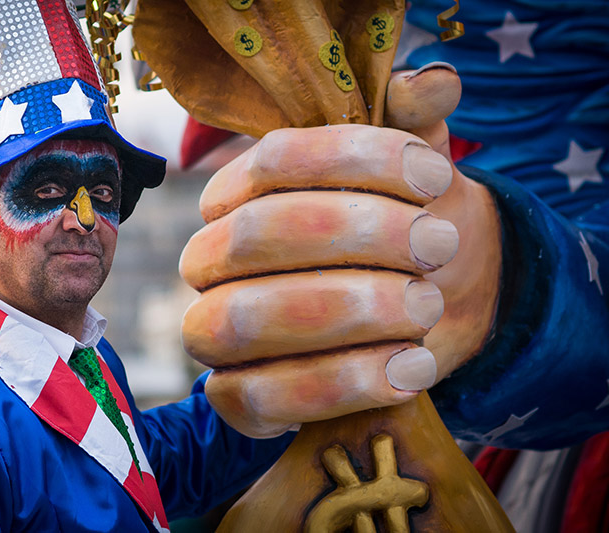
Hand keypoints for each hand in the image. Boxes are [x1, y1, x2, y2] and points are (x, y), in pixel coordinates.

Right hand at [179, 65, 501, 437]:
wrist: (415, 314)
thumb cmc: (402, 235)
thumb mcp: (411, 170)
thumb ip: (415, 120)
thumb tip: (432, 82)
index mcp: (239, 194)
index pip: (276, 160)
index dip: (357, 161)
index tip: (434, 176)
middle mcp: (210, 258)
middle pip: (259, 234)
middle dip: (359, 236)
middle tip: (439, 244)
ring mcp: (212, 330)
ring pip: (246, 318)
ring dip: (350, 309)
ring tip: (426, 306)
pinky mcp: (235, 398)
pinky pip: (259, 399)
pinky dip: (342, 383)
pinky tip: (411, 368)